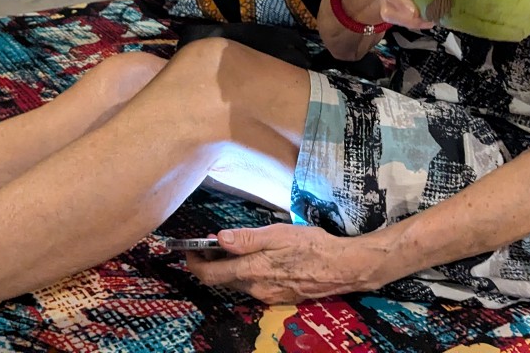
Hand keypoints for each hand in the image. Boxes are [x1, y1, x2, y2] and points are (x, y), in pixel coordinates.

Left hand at [184, 225, 383, 303]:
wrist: (341, 267)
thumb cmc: (311, 245)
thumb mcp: (278, 234)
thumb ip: (247, 238)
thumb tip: (219, 239)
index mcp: (252, 272)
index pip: (211, 275)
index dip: (195, 264)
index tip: (188, 250)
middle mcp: (256, 288)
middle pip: (223, 280)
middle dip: (211, 264)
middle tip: (208, 245)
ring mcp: (268, 295)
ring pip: (239, 282)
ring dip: (230, 268)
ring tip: (230, 248)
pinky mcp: (280, 296)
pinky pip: (255, 285)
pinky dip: (247, 272)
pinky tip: (256, 259)